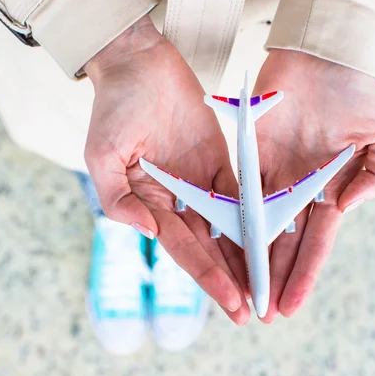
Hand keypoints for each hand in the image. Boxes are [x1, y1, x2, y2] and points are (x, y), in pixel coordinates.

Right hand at [83, 16, 249, 324]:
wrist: (139, 64)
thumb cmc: (114, 107)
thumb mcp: (102, 155)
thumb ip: (118, 198)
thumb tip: (148, 231)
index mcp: (148, 203)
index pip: (183, 248)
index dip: (208, 276)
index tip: (233, 302)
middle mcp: (176, 200)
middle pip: (209, 246)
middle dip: (231, 278)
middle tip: (256, 310)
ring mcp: (199, 183)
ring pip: (228, 228)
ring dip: (246, 257)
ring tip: (268, 287)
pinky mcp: (219, 163)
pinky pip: (241, 196)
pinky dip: (256, 220)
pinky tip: (273, 242)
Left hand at [253, 49, 374, 321]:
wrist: (320, 58)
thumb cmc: (356, 92)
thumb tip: (346, 208)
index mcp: (328, 190)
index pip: (314, 242)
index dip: (303, 274)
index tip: (291, 304)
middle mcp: (296, 190)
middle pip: (281, 243)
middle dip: (272, 278)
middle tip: (260, 313)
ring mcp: (270, 176)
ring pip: (256, 227)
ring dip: (249, 260)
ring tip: (239, 291)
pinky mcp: (246, 158)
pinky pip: (235, 195)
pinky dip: (229, 222)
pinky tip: (221, 250)